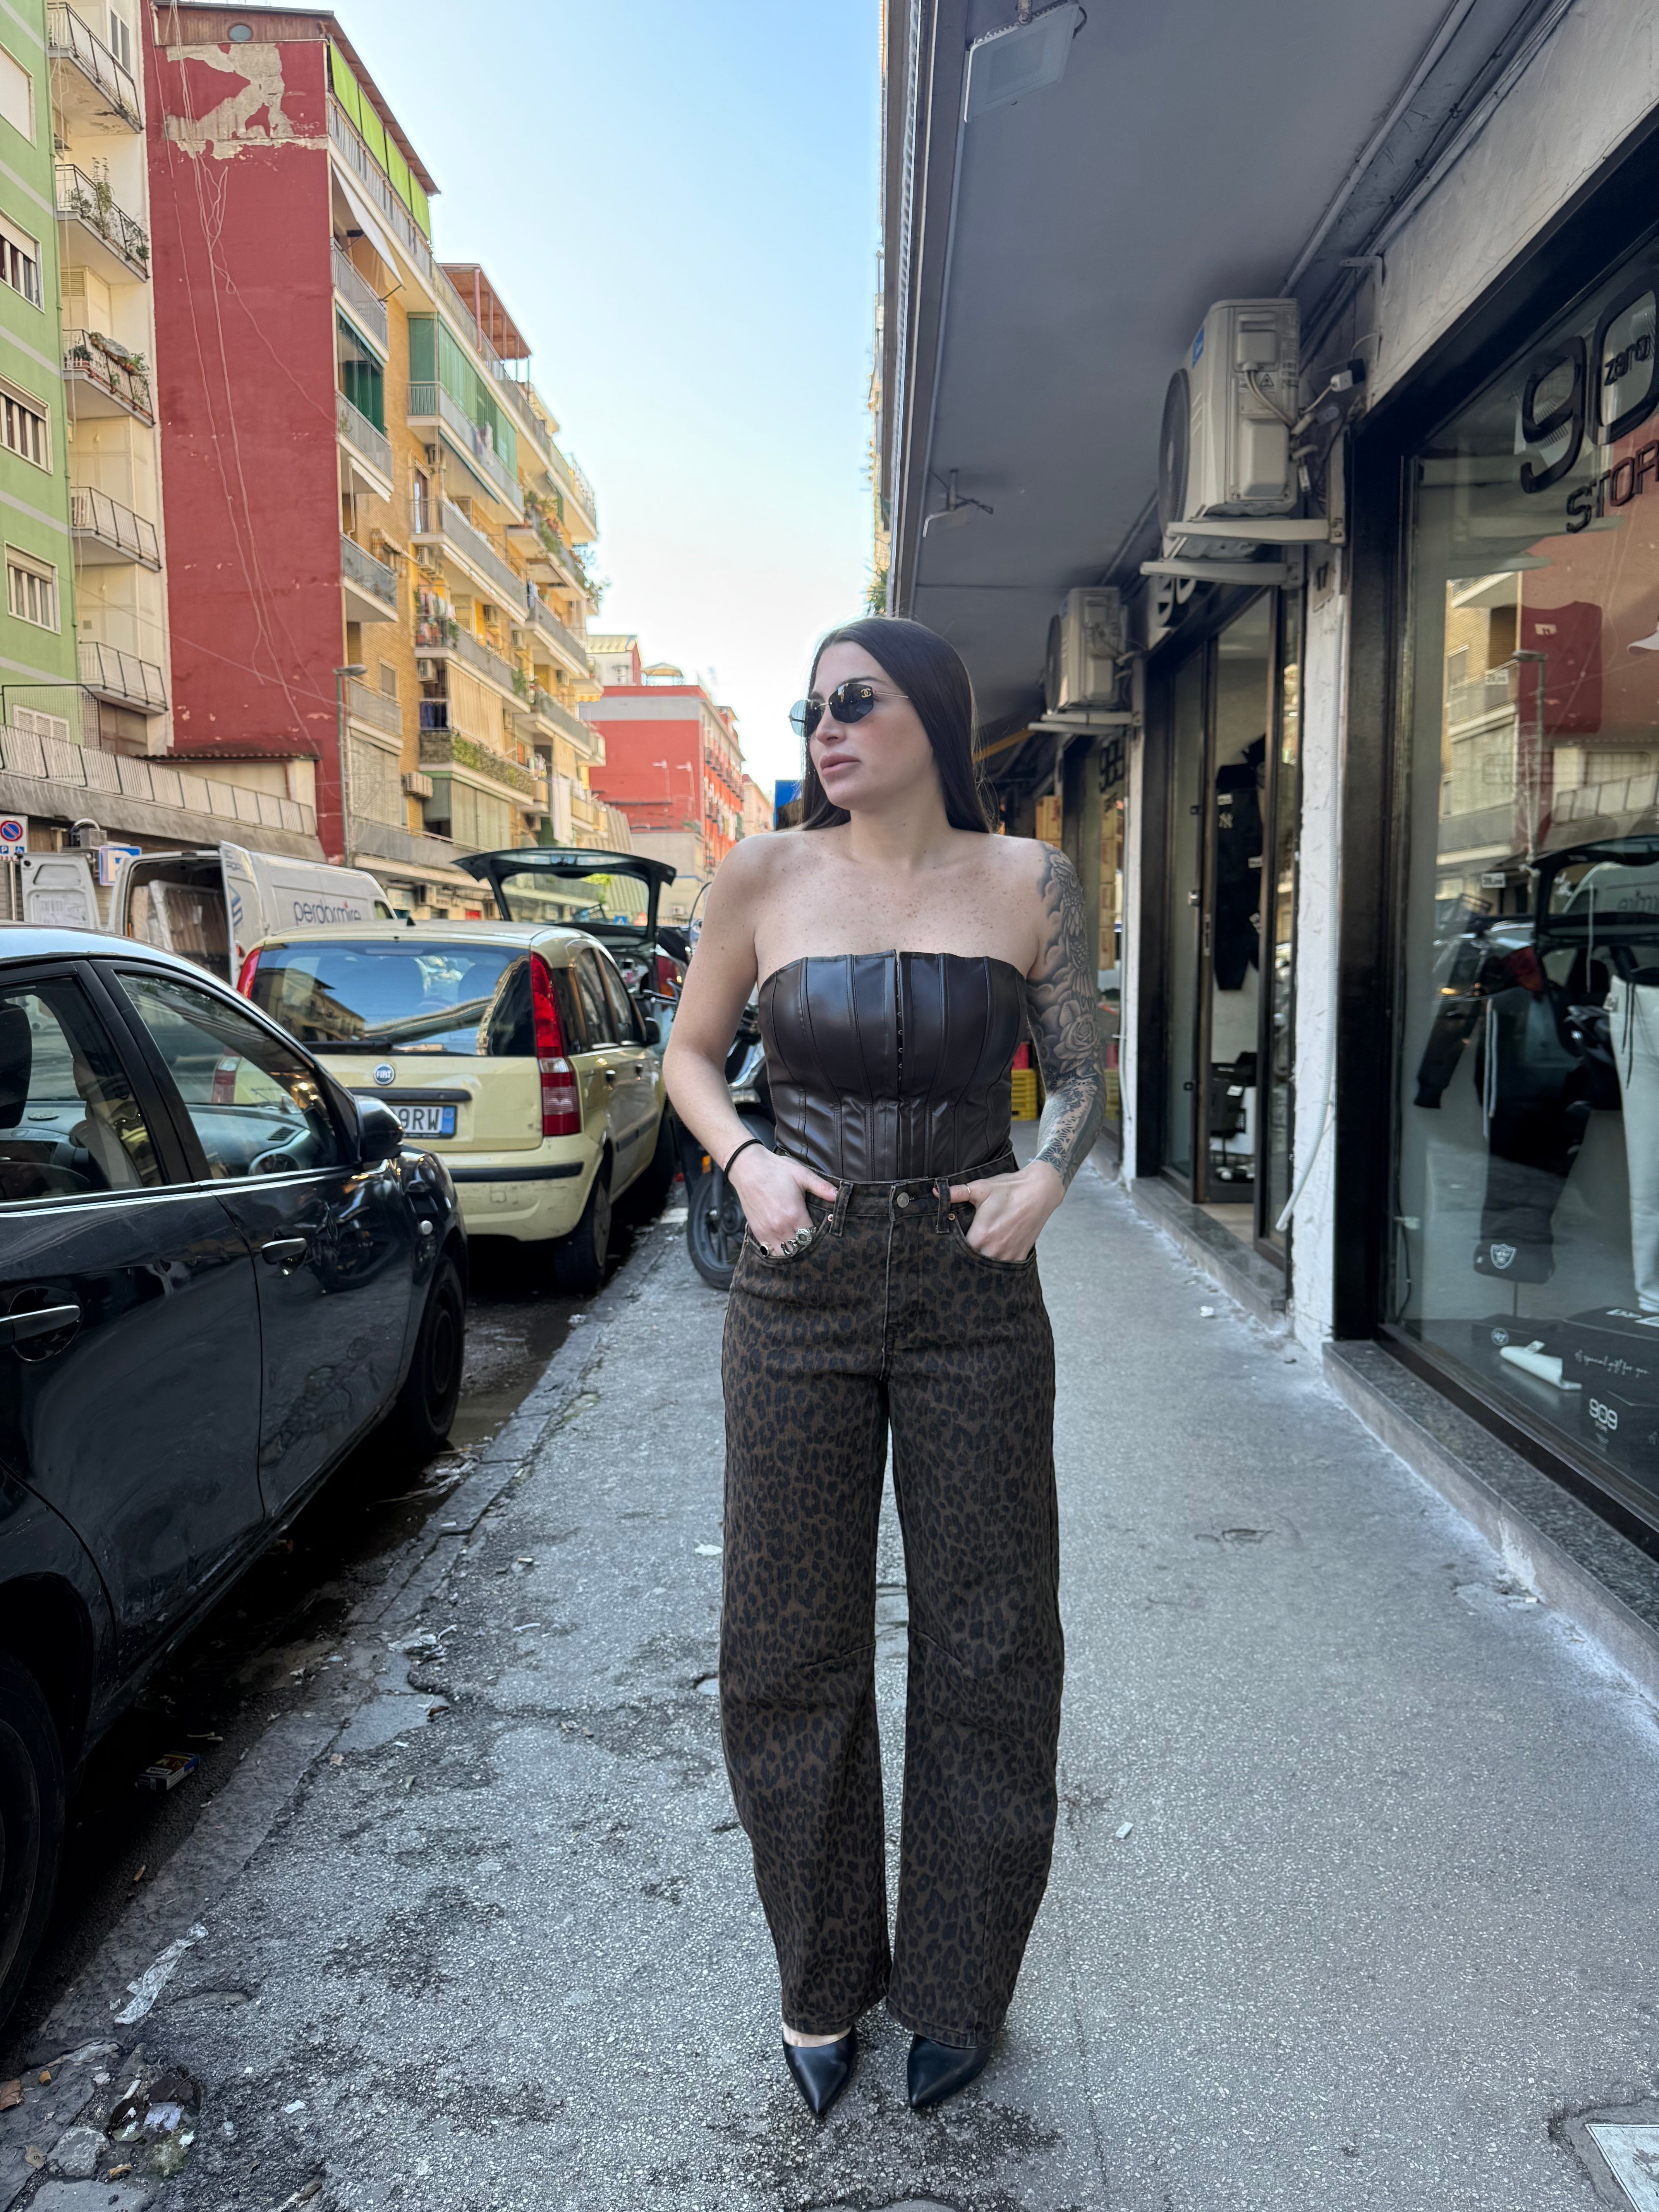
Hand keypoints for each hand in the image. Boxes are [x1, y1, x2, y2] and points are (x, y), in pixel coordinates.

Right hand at [727, 1146, 836, 1250]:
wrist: (748, 1168)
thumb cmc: (776, 1169)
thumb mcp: (802, 1174)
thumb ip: (821, 1187)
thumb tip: (839, 1195)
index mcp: (795, 1215)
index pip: (812, 1236)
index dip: (817, 1234)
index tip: (817, 1228)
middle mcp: (781, 1227)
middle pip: (800, 1246)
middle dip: (806, 1242)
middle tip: (808, 1234)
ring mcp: (767, 1231)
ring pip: (785, 1252)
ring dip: (792, 1248)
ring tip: (796, 1239)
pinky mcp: (757, 1232)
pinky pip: (770, 1251)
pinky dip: (778, 1249)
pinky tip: (783, 1241)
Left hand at [948, 1161, 1063, 1261]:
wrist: (1040, 1191)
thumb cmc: (1009, 1189)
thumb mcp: (980, 1188)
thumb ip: (956, 1193)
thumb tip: (936, 1191)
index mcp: (981, 1235)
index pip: (958, 1252)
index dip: (952, 1251)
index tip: (948, 1248)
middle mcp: (994, 1249)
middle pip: (972, 1263)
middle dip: (965, 1259)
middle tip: (959, 1254)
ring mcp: (1008, 1255)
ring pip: (988, 1268)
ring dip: (982, 1264)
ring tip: (977, 1255)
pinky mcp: (1020, 1255)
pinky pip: (1005, 1268)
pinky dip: (998, 1265)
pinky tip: (993, 1256)